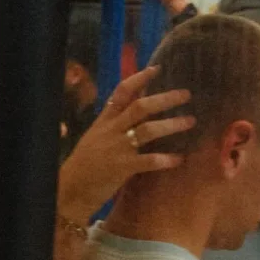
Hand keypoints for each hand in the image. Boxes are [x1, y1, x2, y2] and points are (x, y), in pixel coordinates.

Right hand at [57, 66, 193, 223]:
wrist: (69, 190)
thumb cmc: (85, 165)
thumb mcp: (97, 137)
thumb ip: (115, 122)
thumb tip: (135, 105)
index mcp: (104, 121)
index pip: (121, 92)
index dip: (139, 79)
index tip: (156, 68)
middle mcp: (111, 130)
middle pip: (140, 107)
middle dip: (165, 99)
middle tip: (186, 94)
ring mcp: (117, 148)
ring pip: (147, 130)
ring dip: (171, 124)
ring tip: (190, 121)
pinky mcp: (122, 168)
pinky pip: (148, 160)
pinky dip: (165, 159)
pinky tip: (179, 159)